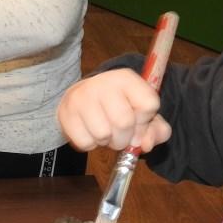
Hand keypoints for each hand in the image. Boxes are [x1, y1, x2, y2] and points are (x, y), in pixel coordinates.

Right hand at [57, 69, 171, 152]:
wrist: (84, 98)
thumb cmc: (119, 107)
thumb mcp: (144, 115)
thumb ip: (157, 130)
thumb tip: (146, 144)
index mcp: (126, 78)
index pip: (149, 104)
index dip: (146, 121)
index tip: (139, 120)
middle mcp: (103, 82)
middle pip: (124, 122)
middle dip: (126, 137)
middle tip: (121, 133)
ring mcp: (82, 96)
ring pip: (103, 134)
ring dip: (107, 141)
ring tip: (105, 131)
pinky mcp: (66, 112)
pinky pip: (85, 142)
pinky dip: (91, 144)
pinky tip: (91, 132)